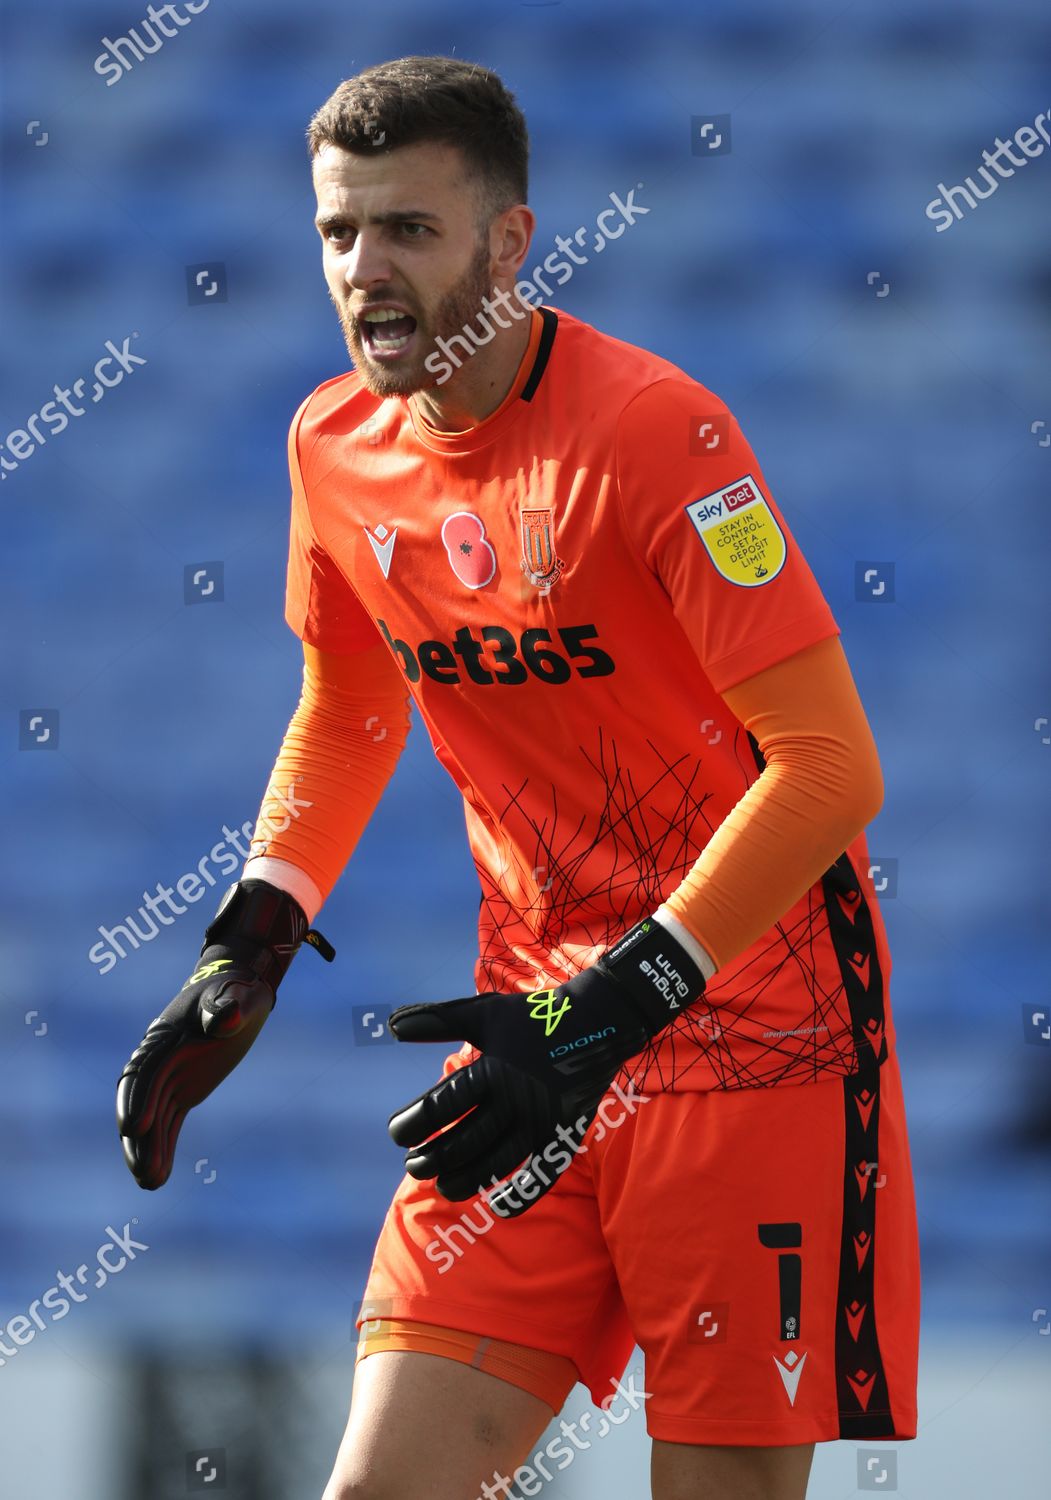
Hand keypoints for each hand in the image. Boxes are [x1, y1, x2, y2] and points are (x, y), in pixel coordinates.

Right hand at [116, 879, 331, 1188]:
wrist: (237, 989)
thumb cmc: (237, 990)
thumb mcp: (237, 995)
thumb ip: (226, 1007)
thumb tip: (225, 1019)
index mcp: (166, 1036)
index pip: (144, 1071)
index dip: (137, 1099)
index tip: (134, 1128)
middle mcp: (159, 1059)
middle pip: (140, 1101)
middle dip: (138, 1136)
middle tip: (144, 1170)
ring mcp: (168, 1077)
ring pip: (150, 1118)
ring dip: (147, 1150)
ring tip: (151, 1183)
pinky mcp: (181, 1091)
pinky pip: (166, 1123)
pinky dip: (162, 1148)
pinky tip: (158, 1178)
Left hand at [387, 917, 704, 1216]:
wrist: (597, 1021)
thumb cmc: (532, 1017)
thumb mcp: (483, 1013)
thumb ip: (437, 1021)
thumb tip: (389, 1027)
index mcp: (491, 1069)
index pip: (442, 1105)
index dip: (415, 1123)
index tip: (397, 1135)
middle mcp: (515, 1099)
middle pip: (465, 1141)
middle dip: (433, 1157)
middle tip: (413, 1165)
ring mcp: (541, 1121)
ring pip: (497, 1164)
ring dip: (465, 1181)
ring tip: (443, 1187)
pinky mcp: (564, 1134)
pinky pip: (543, 1175)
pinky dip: (522, 1195)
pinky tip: (497, 1208)